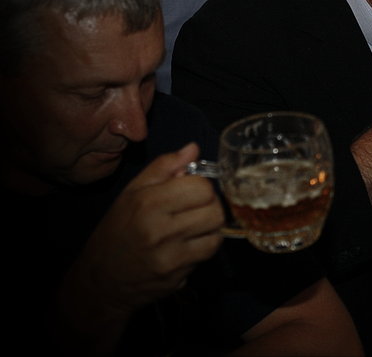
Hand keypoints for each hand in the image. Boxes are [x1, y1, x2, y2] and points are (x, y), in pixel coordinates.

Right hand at [67, 143, 224, 314]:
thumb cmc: (118, 230)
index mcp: (147, 203)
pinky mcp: (175, 277)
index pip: (202, 187)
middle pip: (215, 210)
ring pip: (216, 234)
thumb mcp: (132, 192)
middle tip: (196, 209)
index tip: (191, 190)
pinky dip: (204, 247)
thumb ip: (164, 167)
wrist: (100, 278)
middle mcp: (158, 230)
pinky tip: (189, 244)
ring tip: (193, 226)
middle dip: (210, 206)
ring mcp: (168, 257)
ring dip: (210, 228)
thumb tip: (193, 148)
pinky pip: (208, 255)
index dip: (201, 186)